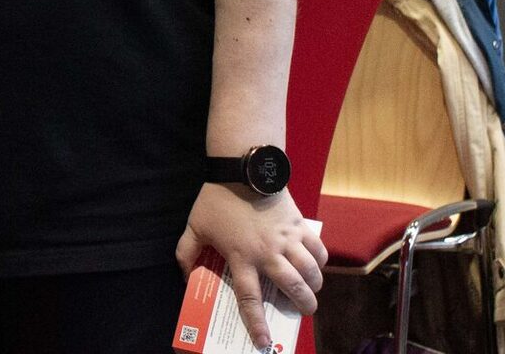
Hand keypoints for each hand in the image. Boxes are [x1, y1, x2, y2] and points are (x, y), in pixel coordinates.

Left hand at [177, 184, 325, 348]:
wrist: (242, 168)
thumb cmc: (216, 199)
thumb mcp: (194, 227)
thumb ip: (186, 252)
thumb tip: (184, 276)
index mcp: (241, 257)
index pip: (249, 298)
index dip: (256, 322)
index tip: (262, 341)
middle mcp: (268, 252)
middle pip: (292, 288)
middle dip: (303, 305)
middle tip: (303, 311)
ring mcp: (286, 238)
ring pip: (310, 271)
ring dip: (314, 286)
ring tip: (312, 291)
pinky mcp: (299, 224)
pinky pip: (318, 249)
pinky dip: (321, 260)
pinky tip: (316, 265)